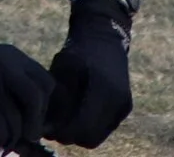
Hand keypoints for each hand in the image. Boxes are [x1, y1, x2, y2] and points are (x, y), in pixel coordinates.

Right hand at [0, 30, 54, 150]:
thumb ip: (10, 82)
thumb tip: (29, 116)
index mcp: (13, 57)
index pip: (47, 83)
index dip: (45, 107)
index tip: (34, 120)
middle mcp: (6, 66)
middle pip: (37, 100)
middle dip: (34, 125)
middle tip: (25, 138)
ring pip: (17, 120)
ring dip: (12, 138)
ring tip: (1, 141)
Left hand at [46, 0, 133, 145]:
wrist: (105, 34)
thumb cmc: (78, 49)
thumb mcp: (62, 68)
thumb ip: (56, 99)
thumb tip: (47, 127)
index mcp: (102, 88)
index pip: (81, 128)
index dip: (62, 132)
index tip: (47, 127)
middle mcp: (118, 100)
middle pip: (89, 138)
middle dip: (69, 136)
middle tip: (53, 126)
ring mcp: (124, 105)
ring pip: (97, 137)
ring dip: (80, 133)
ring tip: (63, 119)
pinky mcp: (126, 107)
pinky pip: (105, 128)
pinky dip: (90, 126)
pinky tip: (77, 113)